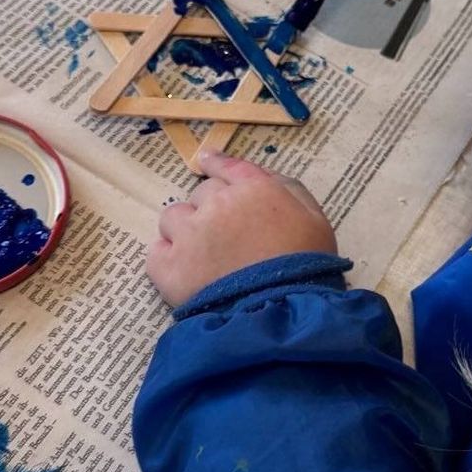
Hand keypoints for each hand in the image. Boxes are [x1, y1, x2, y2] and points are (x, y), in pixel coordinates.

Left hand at [147, 151, 337, 306]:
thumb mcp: (316, 220)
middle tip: (226, 232)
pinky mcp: (169, 267)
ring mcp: (189, 234)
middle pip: (203, 193)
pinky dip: (166, 258)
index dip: (216, 163)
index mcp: (253, 189)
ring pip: (173, 217)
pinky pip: (155, 252)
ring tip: (200, 253)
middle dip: (212, 207)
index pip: (228, 167)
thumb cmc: (307, 266)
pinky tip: (182, 270)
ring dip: (185, 229)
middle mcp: (216, 203)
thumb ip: (291, 191)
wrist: (282, 311)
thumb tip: (268, 179)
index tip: (205, 160)